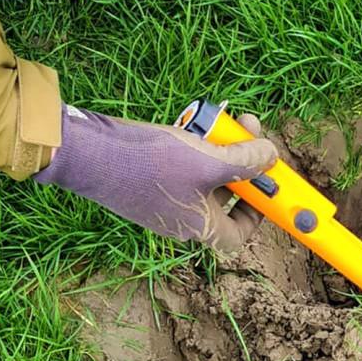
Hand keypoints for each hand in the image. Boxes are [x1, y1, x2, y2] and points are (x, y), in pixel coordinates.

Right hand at [34, 105, 277, 253]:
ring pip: (202, 178)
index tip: (264, 186)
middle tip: (245, 131)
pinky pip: (180, 169)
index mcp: (198, 226)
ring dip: (216, 151)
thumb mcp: (207, 160)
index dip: (256, 214)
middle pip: (223, 198)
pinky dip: (191, 149)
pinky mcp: (145, 183)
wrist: (90, 154)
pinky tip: (190, 126)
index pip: (236, 237)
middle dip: (240, 164)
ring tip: (218, 123)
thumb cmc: (150, 163)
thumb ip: (244, 162)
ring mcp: (161, 202)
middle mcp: (180, 220)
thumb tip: (271, 157)